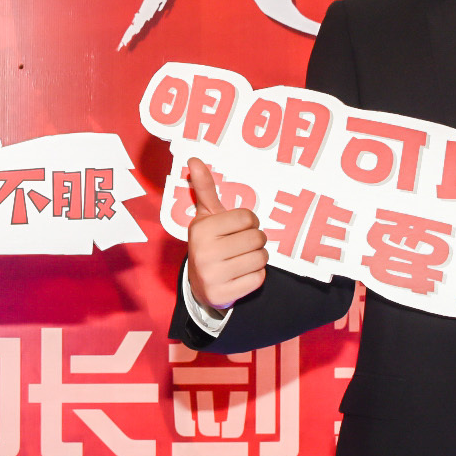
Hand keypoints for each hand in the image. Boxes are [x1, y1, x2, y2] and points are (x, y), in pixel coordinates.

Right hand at [183, 158, 266, 313]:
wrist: (199, 284)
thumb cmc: (208, 243)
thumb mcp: (206, 216)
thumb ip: (204, 188)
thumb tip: (194, 160)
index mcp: (201, 229)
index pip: (248, 217)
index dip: (249, 222)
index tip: (238, 228)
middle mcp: (204, 253)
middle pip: (257, 238)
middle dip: (254, 240)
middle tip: (241, 245)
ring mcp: (213, 276)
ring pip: (261, 258)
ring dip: (257, 258)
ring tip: (241, 259)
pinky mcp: (224, 295)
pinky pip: (259, 278)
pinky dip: (255, 275)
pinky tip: (241, 274)